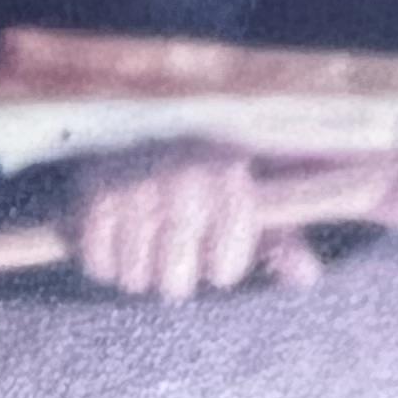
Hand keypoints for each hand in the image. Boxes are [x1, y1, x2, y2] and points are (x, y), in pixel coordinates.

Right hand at [71, 151, 322, 302]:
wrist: (149, 112)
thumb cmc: (213, 164)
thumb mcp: (256, 194)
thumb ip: (282, 238)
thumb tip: (306, 277)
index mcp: (226, 177)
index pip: (225, 267)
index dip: (224, 267)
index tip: (221, 252)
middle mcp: (178, 182)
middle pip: (175, 284)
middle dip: (181, 277)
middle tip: (181, 255)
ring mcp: (132, 188)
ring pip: (134, 278)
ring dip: (142, 272)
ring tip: (149, 246)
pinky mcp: (92, 194)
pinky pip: (97, 262)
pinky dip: (106, 262)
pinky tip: (120, 241)